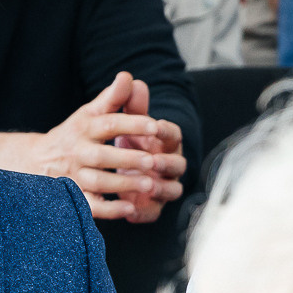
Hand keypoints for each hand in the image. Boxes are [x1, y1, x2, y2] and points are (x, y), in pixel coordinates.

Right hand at [29, 72, 183, 222]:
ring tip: (149, 184)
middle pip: (101, 156)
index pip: (108, 124)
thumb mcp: (88, 114)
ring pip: (97, 182)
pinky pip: (90, 206)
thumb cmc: (72, 135)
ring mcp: (74, 176)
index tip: (155, 126)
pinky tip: (130, 209)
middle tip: (153, 161)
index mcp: (84, 128)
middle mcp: (78, 152)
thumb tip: (128, 76)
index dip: (131, 124)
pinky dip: (109, 210)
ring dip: (123, 184)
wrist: (34, 161)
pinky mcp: (74, 197)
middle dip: (127, 159)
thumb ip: (111, 98)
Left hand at [108, 77, 185, 223]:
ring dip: (160, 189)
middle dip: (166, 163)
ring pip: (171, 191)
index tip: (155, 127)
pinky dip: (142, 212)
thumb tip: (129, 79)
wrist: (114, 164)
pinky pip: (152, 213)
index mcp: (165, 142)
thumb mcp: (121, 119)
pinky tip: (129, 210)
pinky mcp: (150, 206)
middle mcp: (169, 165)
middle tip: (152, 161)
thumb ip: (125, 101)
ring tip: (146, 186)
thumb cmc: (126, 137)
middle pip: (178, 166)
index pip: (173, 134)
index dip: (166, 131)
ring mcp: (162, 187)